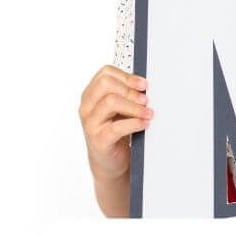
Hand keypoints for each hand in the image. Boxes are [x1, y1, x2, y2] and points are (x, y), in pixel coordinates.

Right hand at [79, 65, 151, 181]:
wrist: (110, 162)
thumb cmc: (115, 131)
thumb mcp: (119, 109)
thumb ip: (126, 95)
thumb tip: (145, 86)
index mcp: (91, 95)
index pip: (105, 74)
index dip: (126, 76)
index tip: (143, 84)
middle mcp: (87, 107)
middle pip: (105, 84)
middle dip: (129, 89)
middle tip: (145, 99)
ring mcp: (91, 123)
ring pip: (110, 102)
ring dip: (135, 107)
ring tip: (148, 113)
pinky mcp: (99, 139)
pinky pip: (117, 127)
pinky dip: (134, 123)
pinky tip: (144, 124)